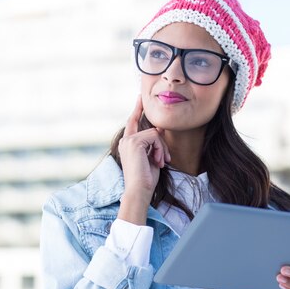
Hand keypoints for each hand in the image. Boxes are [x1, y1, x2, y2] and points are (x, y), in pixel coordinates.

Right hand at [117, 96, 170, 224]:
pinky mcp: (135, 142)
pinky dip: (160, 149)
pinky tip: (157, 161)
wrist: (139, 190)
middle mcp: (126, 140)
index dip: (137, 109)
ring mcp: (129, 140)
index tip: (140, 97)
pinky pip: (155, 137)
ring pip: (155, 134)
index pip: (133, 122)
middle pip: (151, 130)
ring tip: (160, 163)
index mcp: (127, 144)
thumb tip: (158, 130)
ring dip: (162, 149)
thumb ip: (152, 143)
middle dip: (161, 145)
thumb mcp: (151, 157)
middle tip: (163, 160)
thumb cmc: (146, 179)